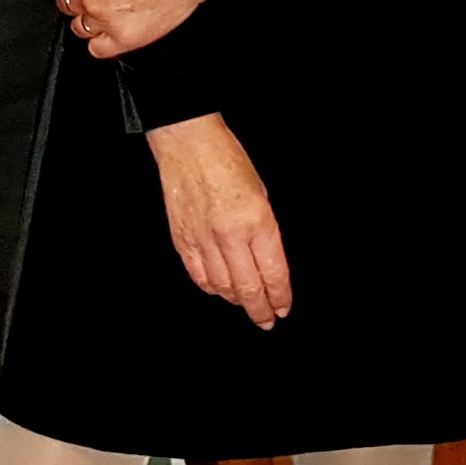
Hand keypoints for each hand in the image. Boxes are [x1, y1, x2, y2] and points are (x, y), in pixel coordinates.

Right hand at [145, 114, 290, 328]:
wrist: (189, 143)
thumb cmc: (227, 160)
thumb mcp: (262, 194)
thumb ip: (266, 232)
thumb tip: (268, 266)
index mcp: (257, 221)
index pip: (273, 273)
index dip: (280, 297)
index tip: (283, 308)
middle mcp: (230, 234)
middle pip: (248, 289)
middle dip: (260, 310)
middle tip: (267, 321)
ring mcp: (203, 239)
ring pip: (222, 287)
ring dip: (236, 301)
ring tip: (246, 305)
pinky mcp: (182, 240)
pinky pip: (198, 276)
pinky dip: (211, 288)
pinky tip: (220, 289)